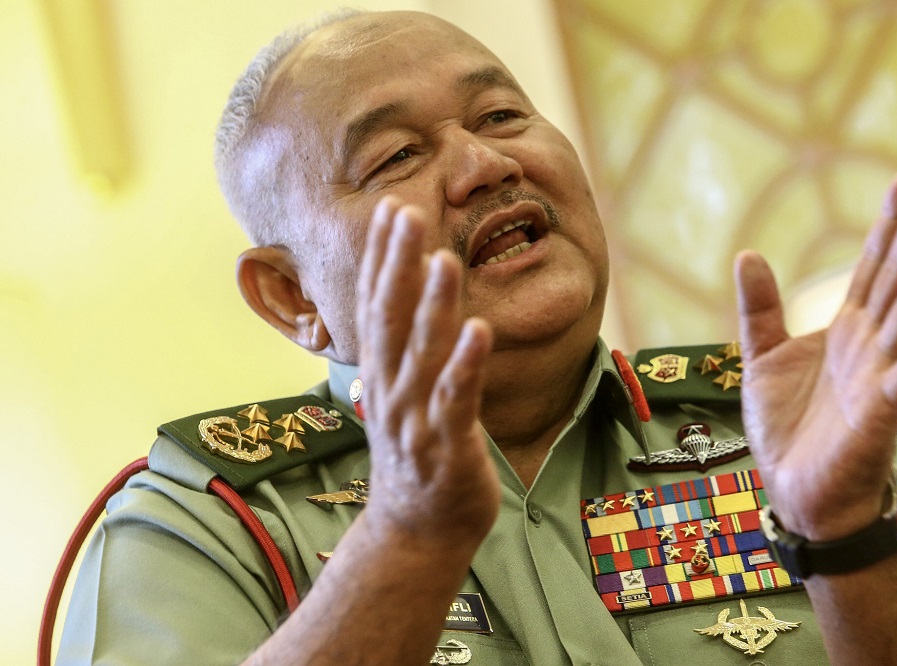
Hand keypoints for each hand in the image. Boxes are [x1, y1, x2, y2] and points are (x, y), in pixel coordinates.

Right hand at [356, 196, 499, 551]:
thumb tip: (403, 301)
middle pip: (391, 319)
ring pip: (423, 355)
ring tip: (443, 259)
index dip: (383, 258)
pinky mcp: (446, 446)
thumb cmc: (416, 454)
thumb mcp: (400, 395)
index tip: (393, 209)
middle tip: (407, 212)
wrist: (417, 529)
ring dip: (433, 307)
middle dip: (398, 264)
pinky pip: (455, 401)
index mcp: (382, 373)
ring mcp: (415, 418)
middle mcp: (390, 389)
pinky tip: (480, 330)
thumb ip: (402, 349)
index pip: (377, 305)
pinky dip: (465, 366)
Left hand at [735, 173, 896, 540]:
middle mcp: (870, 345)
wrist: (795, 488)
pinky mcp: (879, 413)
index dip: (890, 225)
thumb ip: (760, 308)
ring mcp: (879, 376)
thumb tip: (747, 254)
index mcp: (847, 329)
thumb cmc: (787, 427)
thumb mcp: (762, 357)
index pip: (875, 266)